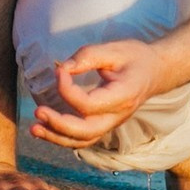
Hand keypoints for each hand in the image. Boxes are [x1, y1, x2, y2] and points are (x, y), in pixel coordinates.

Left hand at [29, 39, 165, 149]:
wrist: (155, 72)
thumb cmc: (136, 58)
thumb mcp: (115, 49)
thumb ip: (88, 56)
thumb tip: (62, 68)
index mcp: (123, 96)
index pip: (89, 104)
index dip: (67, 90)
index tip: (60, 71)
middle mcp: (118, 116)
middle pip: (86, 131)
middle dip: (59, 125)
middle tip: (38, 111)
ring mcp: (112, 123)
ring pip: (83, 141)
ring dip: (56, 137)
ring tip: (34, 128)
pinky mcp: (104, 124)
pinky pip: (82, 138)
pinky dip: (62, 137)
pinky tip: (44, 129)